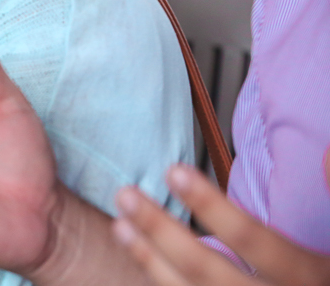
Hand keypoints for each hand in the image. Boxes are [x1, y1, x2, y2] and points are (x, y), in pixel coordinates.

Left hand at [114, 164, 329, 285]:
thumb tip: (326, 153)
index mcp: (308, 280)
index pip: (255, 243)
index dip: (212, 208)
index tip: (173, 171)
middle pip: (207, 272)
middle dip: (162, 233)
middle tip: (125, 193)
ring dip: (150, 261)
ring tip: (119, 225)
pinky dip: (159, 281)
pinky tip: (138, 256)